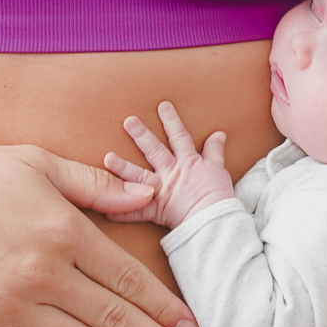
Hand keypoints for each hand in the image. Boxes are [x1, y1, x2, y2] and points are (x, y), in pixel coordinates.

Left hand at [94, 102, 234, 229]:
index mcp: (188, 162)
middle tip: (128, 120)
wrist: (215, 220)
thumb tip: (219, 133)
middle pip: (155, 150)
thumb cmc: (219, 196)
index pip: (179, 136)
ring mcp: (163, 190)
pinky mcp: (158, 209)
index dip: (172, 120)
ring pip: (140, 176)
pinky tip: (107, 211)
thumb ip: (215, 151)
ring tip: (107, 158)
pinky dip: (123, 213)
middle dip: (141, 134)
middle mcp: (173, 172)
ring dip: (123, 167)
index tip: (162, 105)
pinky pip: (138, 212)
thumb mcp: (218, 169)